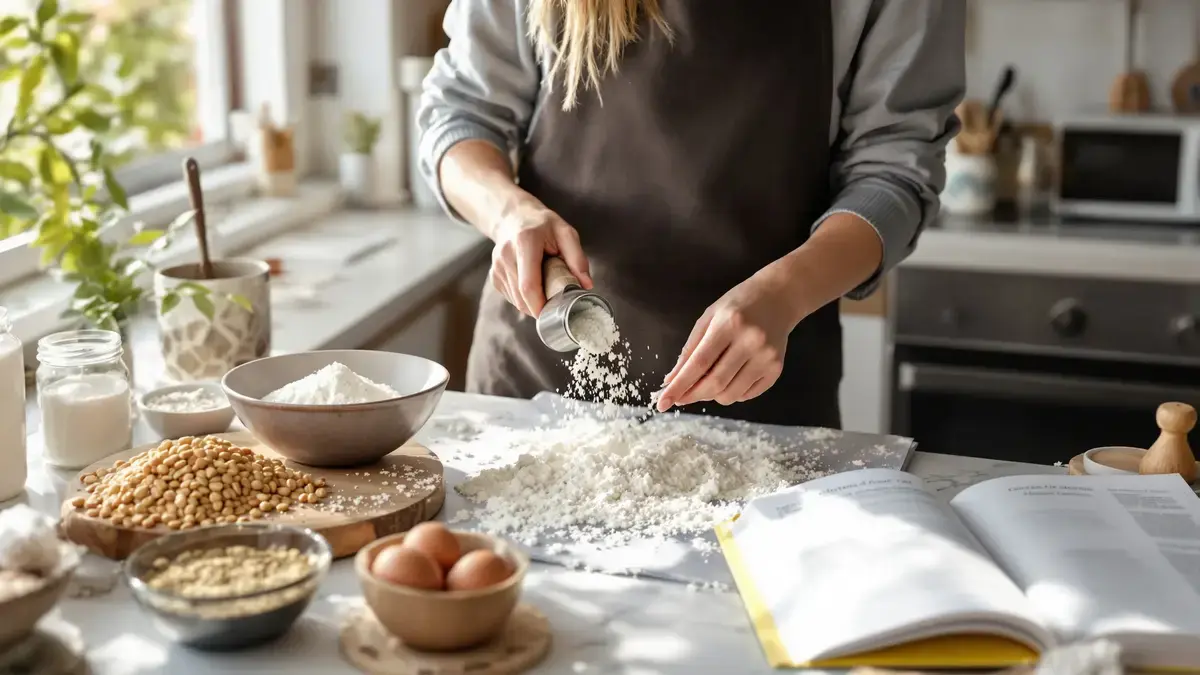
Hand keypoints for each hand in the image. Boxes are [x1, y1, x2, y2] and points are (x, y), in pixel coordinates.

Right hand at [489, 198, 591, 315]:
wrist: (514, 217)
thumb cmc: (543, 225)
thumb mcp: (565, 233)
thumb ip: (577, 258)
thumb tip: (586, 285)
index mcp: (524, 242)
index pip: (528, 284)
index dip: (540, 305)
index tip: (554, 314)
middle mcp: (506, 255)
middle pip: (521, 297)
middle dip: (540, 308)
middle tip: (557, 304)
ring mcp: (497, 266)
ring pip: (516, 300)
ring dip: (533, 304)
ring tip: (546, 288)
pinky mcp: (494, 275)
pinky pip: (511, 297)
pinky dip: (525, 299)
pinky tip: (534, 285)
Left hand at [656, 266, 799, 410]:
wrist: (779, 297)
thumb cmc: (738, 305)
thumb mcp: (709, 318)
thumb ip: (690, 349)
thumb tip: (672, 379)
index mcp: (729, 324)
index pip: (699, 363)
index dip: (679, 386)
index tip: (663, 402)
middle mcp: (750, 342)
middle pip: (715, 383)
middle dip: (692, 396)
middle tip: (681, 398)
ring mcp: (766, 357)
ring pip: (730, 395)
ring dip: (712, 396)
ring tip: (708, 382)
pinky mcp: (776, 369)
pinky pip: (746, 395)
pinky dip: (731, 393)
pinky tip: (729, 378)